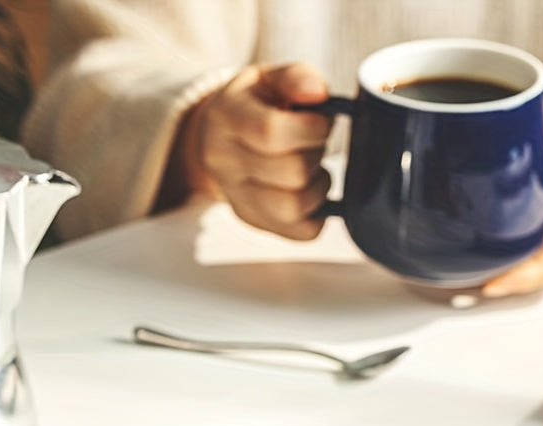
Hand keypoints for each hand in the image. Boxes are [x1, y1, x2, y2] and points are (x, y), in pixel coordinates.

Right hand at [180, 62, 332, 239]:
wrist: (220, 137)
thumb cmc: (254, 105)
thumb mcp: (270, 78)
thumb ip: (297, 77)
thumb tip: (317, 93)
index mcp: (225, 119)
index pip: (271, 133)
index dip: (311, 129)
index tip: (322, 122)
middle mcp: (223, 164)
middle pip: (291, 172)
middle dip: (316, 154)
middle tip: (314, 142)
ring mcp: (237, 199)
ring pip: (294, 207)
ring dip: (318, 186)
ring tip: (314, 167)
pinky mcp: (254, 222)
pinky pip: (301, 231)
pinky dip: (318, 211)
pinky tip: (310, 190)